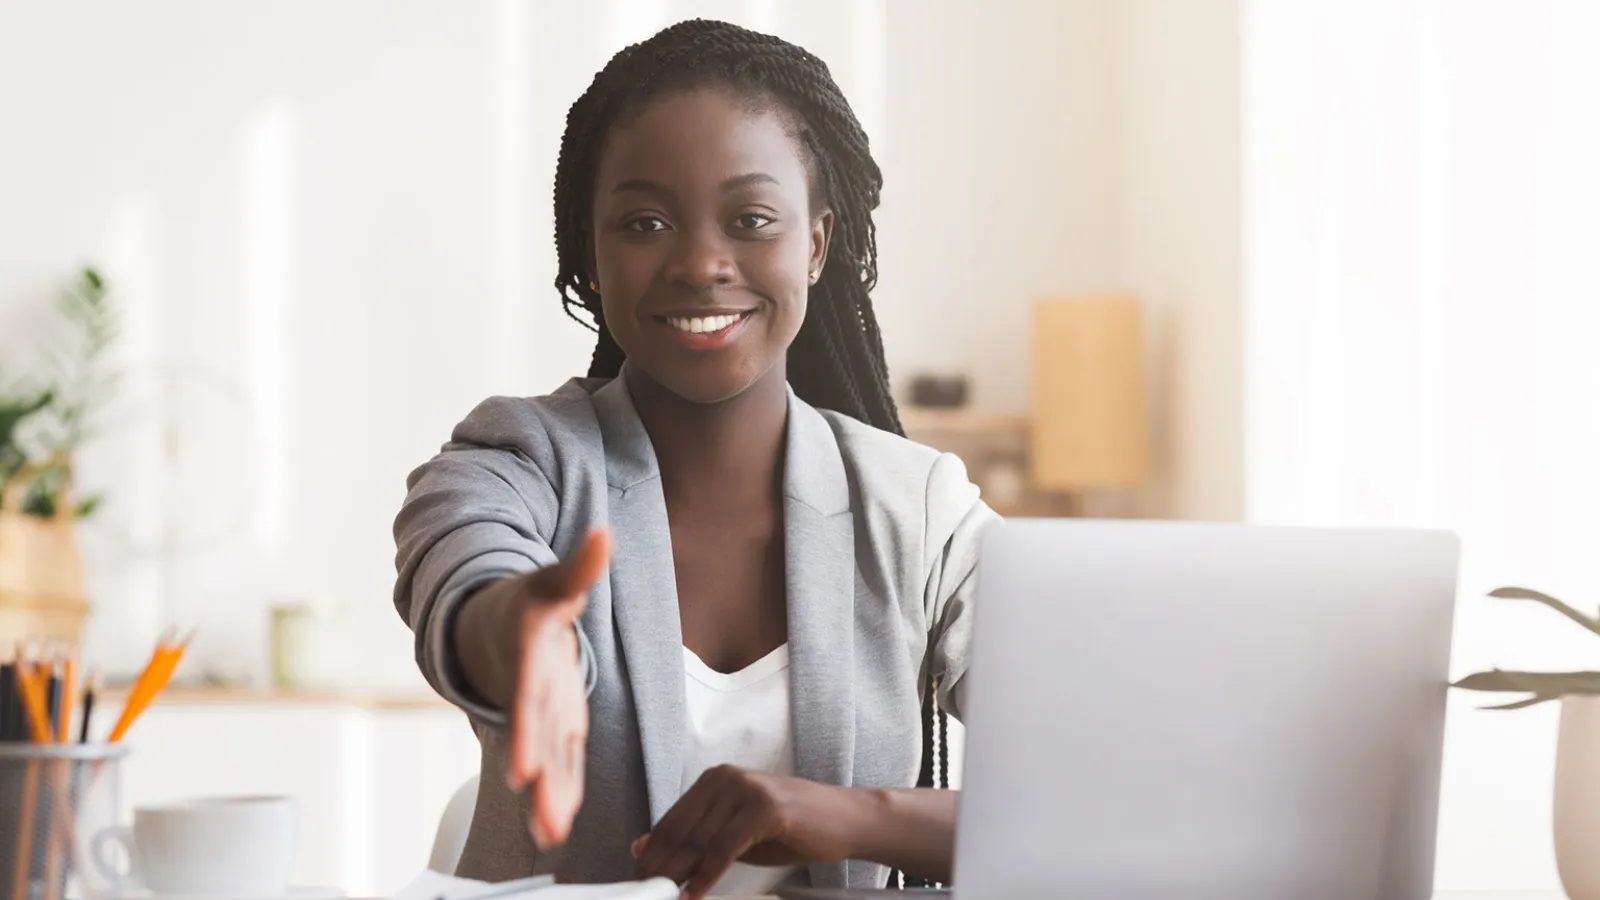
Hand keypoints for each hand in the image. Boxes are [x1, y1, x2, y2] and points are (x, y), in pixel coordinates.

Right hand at [504, 528, 610, 848]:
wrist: (490, 626)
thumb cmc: (524, 603)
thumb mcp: (551, 580)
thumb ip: (579, 566)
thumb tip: (603, 535)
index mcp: (528, 656)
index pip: (528, 695)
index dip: (526, 730)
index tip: (523, 769)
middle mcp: (529, 691)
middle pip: (534, 738)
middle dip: (538, 777)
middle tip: (542, 814)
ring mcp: (540, 712)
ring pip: (545, 758)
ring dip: (548, 797)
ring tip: (553, 834)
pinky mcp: (553, 724)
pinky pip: (559, 761)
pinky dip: (559, 790)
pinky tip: (560, 826)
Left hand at [630, 766, 862, 899]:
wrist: (844, 820)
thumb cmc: (792, 828)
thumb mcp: (735, 833)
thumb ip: (695, 838)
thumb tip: (641, 845)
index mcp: (714, 779)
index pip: (670, 821)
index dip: (651, 855)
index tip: (638, 881)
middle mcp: (725, 778)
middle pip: (679, 832)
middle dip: (659, 869)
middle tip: (647, 894)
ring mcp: (745, 790)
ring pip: (697, 841)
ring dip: (677, 876)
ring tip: (665, 898)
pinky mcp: (764, 808)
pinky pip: (723, 849)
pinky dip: (705, 877)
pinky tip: (694, 895)